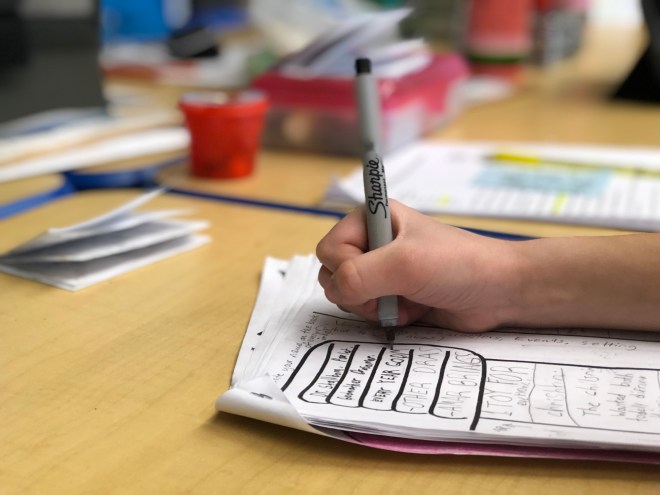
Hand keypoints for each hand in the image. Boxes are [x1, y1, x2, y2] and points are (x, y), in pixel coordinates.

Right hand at [316, 200, 520, 331]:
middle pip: (332, 273)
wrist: (498, 291)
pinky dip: (383, 316)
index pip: (329, 248)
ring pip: (346, 295)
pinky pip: (366, 311)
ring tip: (403, 301)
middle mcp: (373, 242)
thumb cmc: (457, 265)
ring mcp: (382, 270)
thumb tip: (334, 290)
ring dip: (371, 306)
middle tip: (388, 291)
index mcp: (372, 219)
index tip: (376, 274)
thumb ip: (359, 275)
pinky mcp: (392, 294)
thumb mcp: (405, 264)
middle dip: (357, 291)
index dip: (344, 267)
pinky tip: (410, 311)